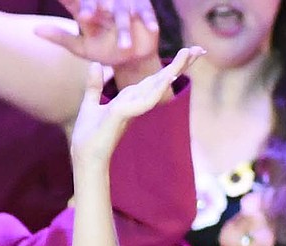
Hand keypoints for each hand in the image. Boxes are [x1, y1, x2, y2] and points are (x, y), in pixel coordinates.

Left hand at [35, 0, 158, 66]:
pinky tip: (150, 28)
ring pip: (121, 11)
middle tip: (87, 16)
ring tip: (120, 35)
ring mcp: (124, 7)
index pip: (72, 0)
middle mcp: (104, 5)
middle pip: (96, 1)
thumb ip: (61, 37)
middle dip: (92, 6)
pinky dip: (148, 19)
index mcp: (86, 10)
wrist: (132, 59)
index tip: (75, 12)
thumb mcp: (82, 48)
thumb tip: (34, 30)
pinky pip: (146, 13)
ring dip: (122, 24)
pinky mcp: (143, 13)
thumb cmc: (106, 52)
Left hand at [69, 47, 202, 165]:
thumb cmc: (89, 137)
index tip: (185, 54)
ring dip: (173, 70)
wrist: (86, 157)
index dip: (168, 67)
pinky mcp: (124, 115)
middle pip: (161, 80)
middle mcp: (136, 104)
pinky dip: (156, 89)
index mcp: (130, 100)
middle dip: (179, 64)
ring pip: (156, 86)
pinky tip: (168, 78)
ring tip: (190, 54)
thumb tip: (97, 64)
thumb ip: (95, 85)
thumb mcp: (90, 103)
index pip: (152, 80)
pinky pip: (144, 100)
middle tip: (199, 49)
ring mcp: (132, 110)